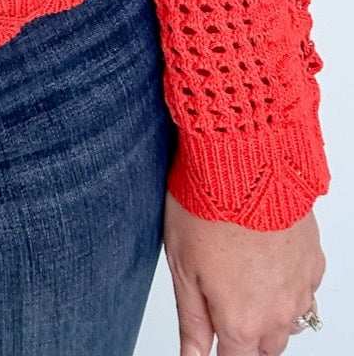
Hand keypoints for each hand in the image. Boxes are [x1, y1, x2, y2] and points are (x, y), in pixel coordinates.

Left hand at [164, 191, 325, 354]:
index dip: (222, 353)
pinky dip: (287, 285)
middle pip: (265, 348)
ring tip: (242, 280)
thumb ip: (192, 323)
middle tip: (223, 306)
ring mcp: (300, 288)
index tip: (214, 340)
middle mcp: (278, 312)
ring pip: (288, 323)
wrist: (246, 161)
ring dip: (268, 314)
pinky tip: (266, 260)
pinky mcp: (313, 261)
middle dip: (245, 338)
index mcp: (242, 321)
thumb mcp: (183, 269)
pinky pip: (305, 290)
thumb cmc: (208, 207)